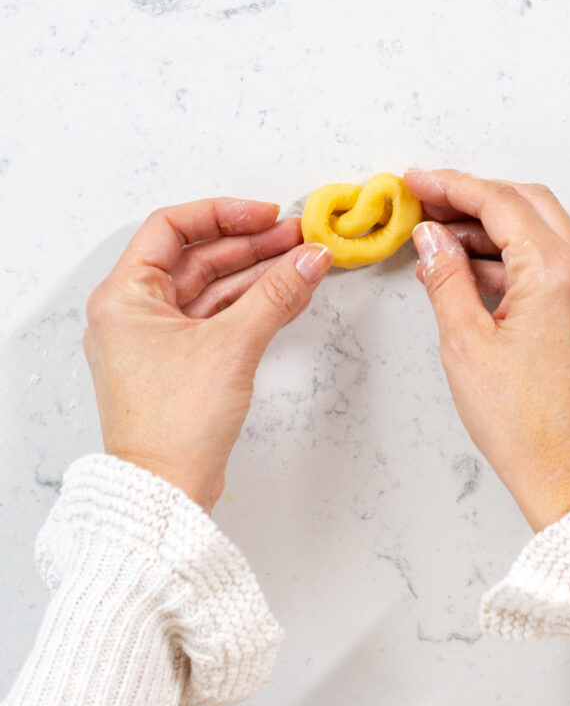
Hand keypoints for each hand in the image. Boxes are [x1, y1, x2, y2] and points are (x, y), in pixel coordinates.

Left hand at [83, 197, 331, 511]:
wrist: (166, 492)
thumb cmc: (174, 426)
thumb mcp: (232, 345)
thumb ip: (276, 294)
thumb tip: (311, 258)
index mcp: (124, 296)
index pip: (171, 227)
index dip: (222, 214)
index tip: (266, 216)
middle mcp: (133, 311)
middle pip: (196, 256)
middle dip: (250, 245)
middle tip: (297, 237)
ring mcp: (156, 337)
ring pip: (210, 287)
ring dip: (255, 273)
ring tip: (302, 260)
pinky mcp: (178, 361)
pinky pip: (216, 317)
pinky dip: (250, 303)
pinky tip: (287, 291)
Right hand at [405, 169, 569, 531]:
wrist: (569, 475)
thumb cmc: (524, 423)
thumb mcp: (465, 343)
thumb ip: (445, 277)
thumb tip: (430, 238)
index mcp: (555, 272)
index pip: (498, 202)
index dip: (450, 186)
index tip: (416, 182)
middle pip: (525, 202)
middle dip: (471, 196)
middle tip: (425, 202)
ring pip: (539, 228)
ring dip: (489, 226)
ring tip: (437, 241)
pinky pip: (548, 260)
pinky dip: (509, 255)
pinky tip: (467, 271)